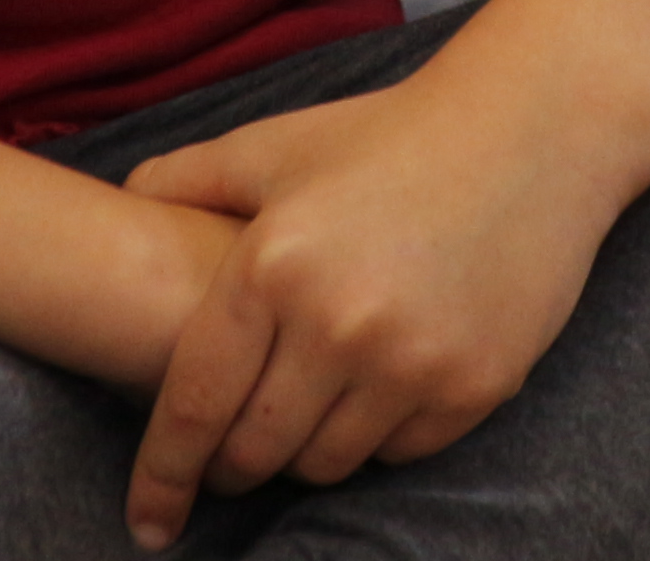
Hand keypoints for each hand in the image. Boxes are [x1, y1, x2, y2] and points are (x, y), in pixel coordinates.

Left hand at [114, 66, 623, 546]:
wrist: (530, 130)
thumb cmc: (391, 136)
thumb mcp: (278, 145)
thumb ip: (187, 177)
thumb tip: (119, 202)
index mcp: (273, 266)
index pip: (194, 405)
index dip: (162, 475)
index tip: (147, 520)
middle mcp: (337, 324)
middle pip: (256, 452)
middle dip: (232, 466)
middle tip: (233, 454)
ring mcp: (411, 361)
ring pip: (325, 463)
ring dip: (305, 451)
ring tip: (308, 411)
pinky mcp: (473, 386)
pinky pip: (399, 452)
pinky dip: (378, 435)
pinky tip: (379, 389)